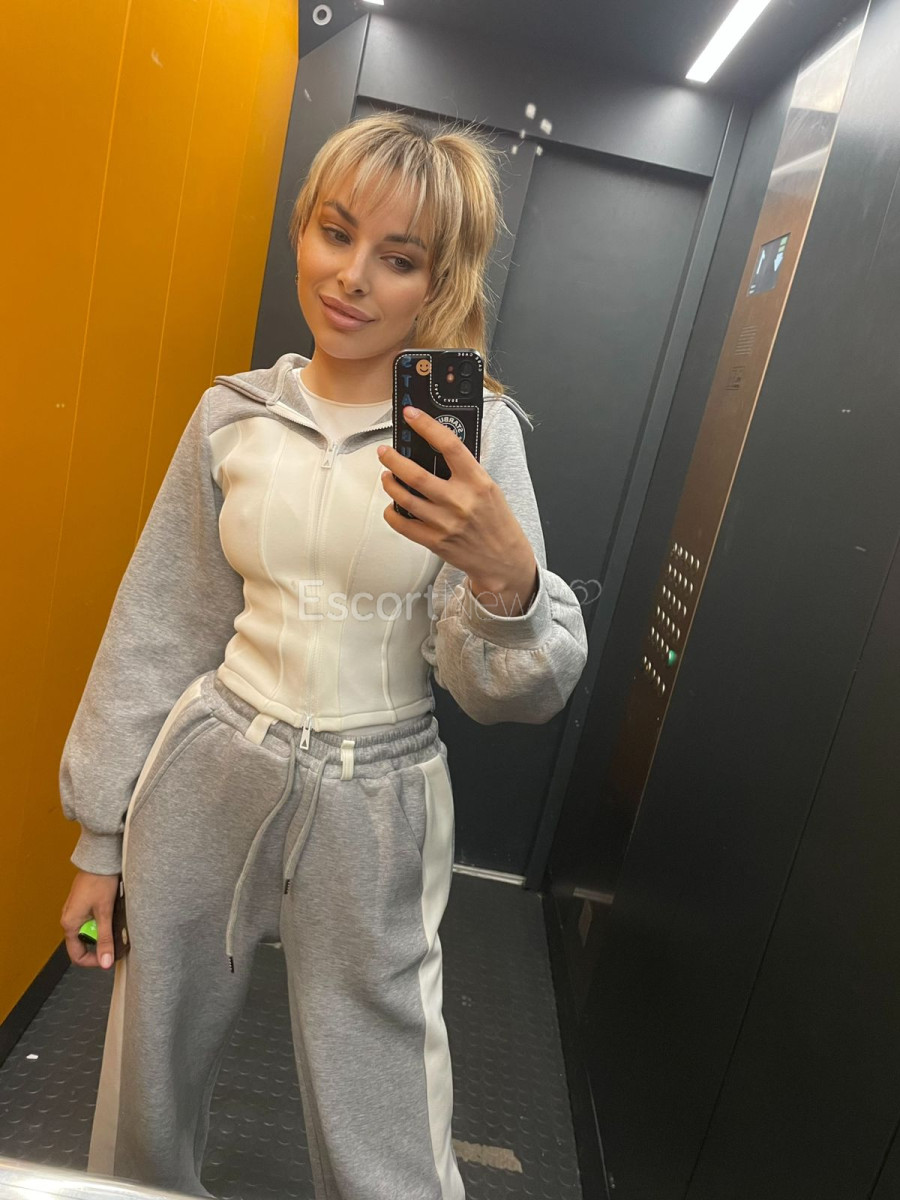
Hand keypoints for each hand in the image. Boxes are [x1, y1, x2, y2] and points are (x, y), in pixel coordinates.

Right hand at [61, 870, 119, 968]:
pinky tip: (112, 912)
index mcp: (69, 924)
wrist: (100, 859)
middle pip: (84, 943)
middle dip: (102, 942)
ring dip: (103, 930)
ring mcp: (75, 911)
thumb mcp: (105, 913)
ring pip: (90, 931)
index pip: (77, 955)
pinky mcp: (83, 904)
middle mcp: (69, 919)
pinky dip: (102, 920)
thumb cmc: (100, 881)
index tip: (108, 958)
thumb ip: (105, 939)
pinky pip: (91, 920)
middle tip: (116, 936)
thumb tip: (105, 962)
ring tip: (115, 921)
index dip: (94, 960)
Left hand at [378, 407, 538, 616]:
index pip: (449, 446)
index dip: (427, 426)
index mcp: (477, 482)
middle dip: (394, 459)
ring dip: (390, 483)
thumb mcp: (489, 488)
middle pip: (416, 475)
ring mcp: (445, 523)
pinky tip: (392, 505)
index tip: (411, 415)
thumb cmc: (496, 521)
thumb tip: (434, 448)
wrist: (503, 560)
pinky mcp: (434, 542)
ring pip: (405, 498)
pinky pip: (402, 524)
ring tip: (387, 475)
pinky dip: (392, 512)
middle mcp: (460, 502)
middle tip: (384, 452)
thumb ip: (465, 470)